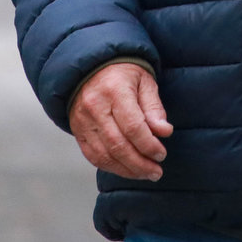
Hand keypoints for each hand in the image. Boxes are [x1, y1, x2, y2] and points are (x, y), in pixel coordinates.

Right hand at [68, 62, 172, 180]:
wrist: (90, 68)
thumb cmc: (123, 74)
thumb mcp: (144, 82)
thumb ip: (154, 108)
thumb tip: (164, 132)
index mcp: (114, 90)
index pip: (133, 126)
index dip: (149, 145)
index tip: (162, 154)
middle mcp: (94, 107)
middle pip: (118, 145)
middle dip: (140, 163)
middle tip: (156, 172)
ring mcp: (82, 120)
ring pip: (104, 155)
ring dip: (127, 170)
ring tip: (145, 173)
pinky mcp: (77, 131)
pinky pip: (93, 156)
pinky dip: (111, 167)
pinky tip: (127, 170)